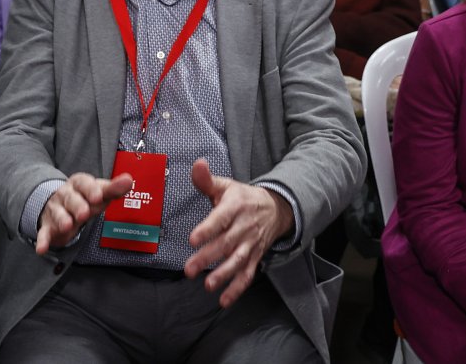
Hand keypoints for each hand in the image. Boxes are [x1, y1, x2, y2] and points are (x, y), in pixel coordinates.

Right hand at [36, 172, 132, 254]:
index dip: (91, 190)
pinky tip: (41, 248)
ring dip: (62, 219)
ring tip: (67, 225)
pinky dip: (42, 240)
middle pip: (70, 198)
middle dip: (77, 206)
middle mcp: (65, 195)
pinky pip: (44, 232)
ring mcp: (55, 210)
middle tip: (85, 213)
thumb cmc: (85, 198)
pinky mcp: (48, 226)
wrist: (58, 204)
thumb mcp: (99, 192)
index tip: (99, 197)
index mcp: (78, 184)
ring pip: (58, 213)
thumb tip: (129, 180)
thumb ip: (114, 189)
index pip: (84, 183)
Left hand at [184, 159, 292, 307]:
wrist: (276, 209)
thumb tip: (197, 164)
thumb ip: (207, 180)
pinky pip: (247, 274)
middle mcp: (243, 227)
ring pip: (237, 261)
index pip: (220, 218)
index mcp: (235, 207)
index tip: (193, 239)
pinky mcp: (255, 257)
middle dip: (207, 257)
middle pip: (225, 244)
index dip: (207, 229)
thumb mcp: (226, 186)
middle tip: (189, 269)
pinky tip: (224, 300)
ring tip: (208, 285)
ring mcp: (250, 244)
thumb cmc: (243, 198)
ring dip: (223, 275)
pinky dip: (237, 288)